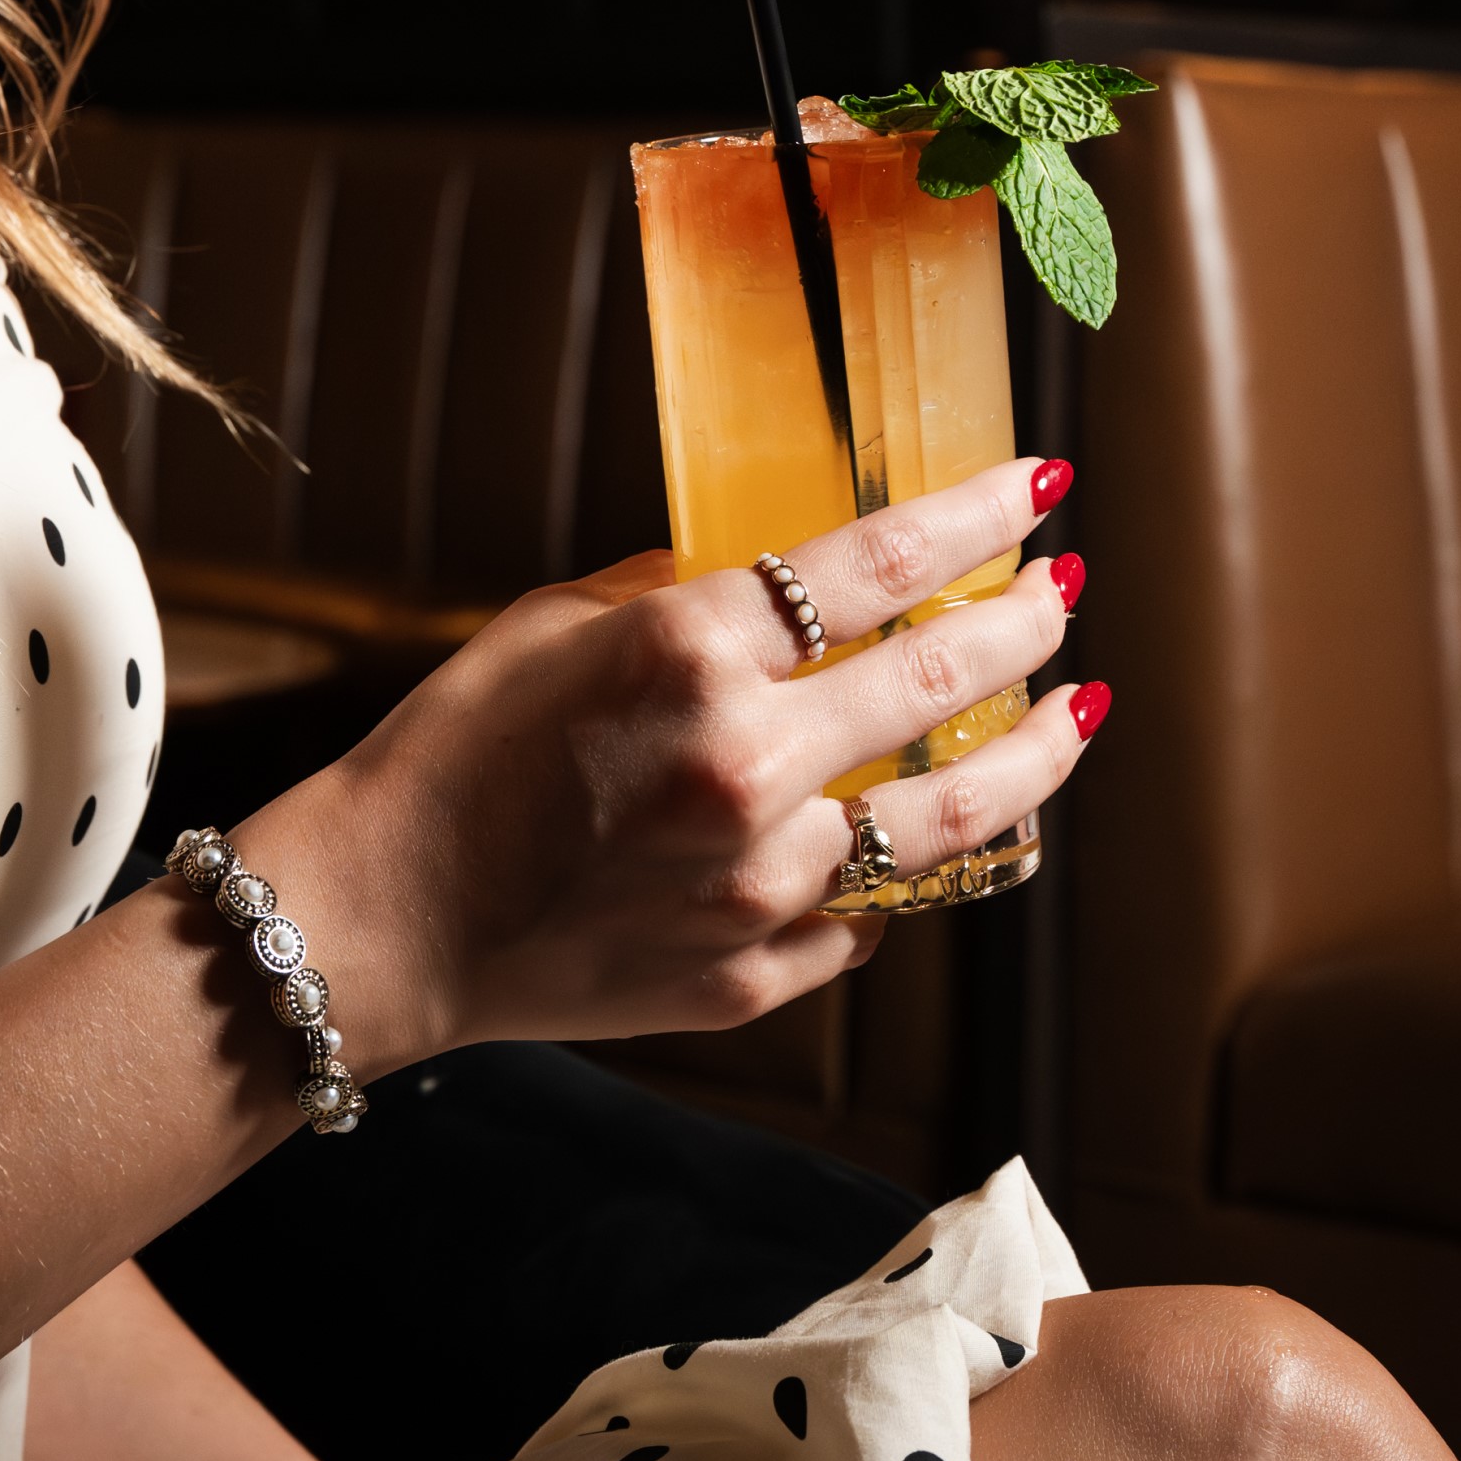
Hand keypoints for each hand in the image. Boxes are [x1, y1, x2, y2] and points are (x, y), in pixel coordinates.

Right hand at [266, 457, 1097, 1076]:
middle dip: (1026, 626)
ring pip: (950, 821)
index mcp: (690, 653)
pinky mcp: (756, 973)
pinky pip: (870, 916)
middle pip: (942, 683)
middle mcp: (744, 766)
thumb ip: (683, 592)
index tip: (1042, 488)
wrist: (389, 917)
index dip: (979, 516)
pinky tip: (931, 835)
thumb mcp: (558, 624)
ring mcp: (760, 883)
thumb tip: (786, 576)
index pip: (881, 565)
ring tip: (1072, 717)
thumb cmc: (458, 750)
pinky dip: (904, 871)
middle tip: (1062, 597)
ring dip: (1031, 761)